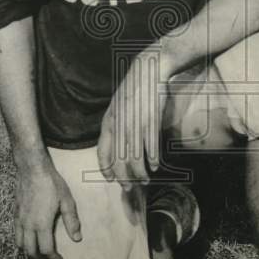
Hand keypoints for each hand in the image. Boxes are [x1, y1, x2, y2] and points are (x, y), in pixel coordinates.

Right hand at [14, 153, 81, 258]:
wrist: (32, 169)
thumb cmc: (51, 183)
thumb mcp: (67, 201)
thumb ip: (71, 221)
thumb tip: (77, 238)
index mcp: (42, 224)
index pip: (46, 249)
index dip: (53, 257)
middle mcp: (28, 225)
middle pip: (30, 251)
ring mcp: (19, 219)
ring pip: (20, 245)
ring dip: (28, 253)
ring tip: (38, 253)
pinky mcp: (15, 214)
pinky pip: (16, 234)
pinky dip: (21, 242)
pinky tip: (29, 239)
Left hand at [97, 46, 171, 189]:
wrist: (150, 69)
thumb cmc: (134, 88)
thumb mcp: (118, 106)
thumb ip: (116, 124)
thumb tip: (117, 145)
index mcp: (108, 121)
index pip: (102, 152)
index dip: (106, 169)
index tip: (111, 180)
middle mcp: (119, 124)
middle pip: (119, 160)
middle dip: (125, 178)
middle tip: (131, 189)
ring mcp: (135, 123)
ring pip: (135, 157)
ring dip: (140, 172)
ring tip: (146, 179)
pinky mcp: (151, 120)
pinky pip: (150, 146)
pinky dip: (153, 159)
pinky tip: (155, 166)